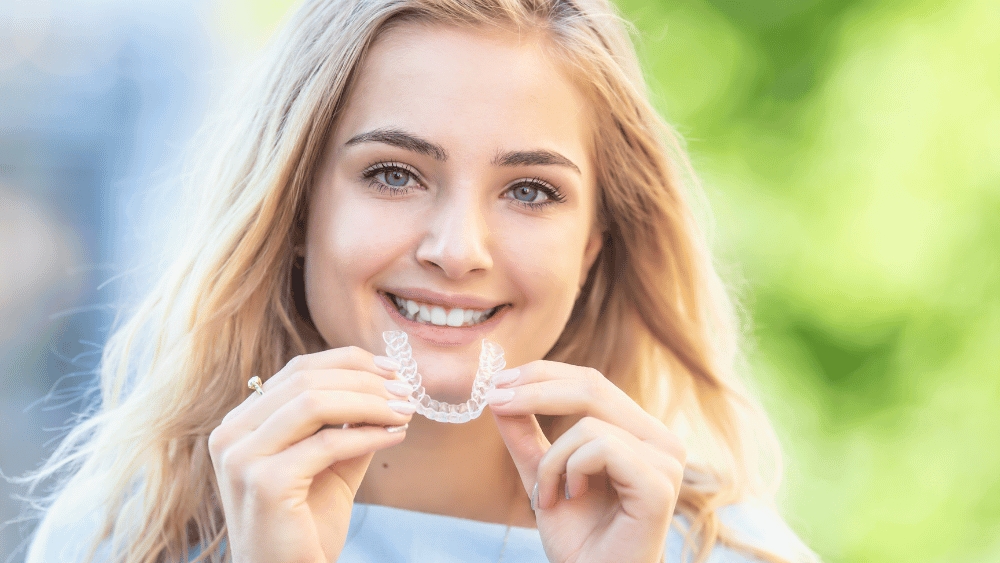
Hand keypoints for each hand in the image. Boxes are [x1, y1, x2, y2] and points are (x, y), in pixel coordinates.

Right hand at [208, 347, 414, 562]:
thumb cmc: (306, 524)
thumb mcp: (330, 463)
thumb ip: (348, 424)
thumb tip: (388, 386)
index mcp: (240, 423)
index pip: (297, 370)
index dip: (349, 362)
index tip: (393, 370)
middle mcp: (230, 434)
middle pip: (306, 379)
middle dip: (365, 380)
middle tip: (407, 390)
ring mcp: (241, 458)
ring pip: (315, 403)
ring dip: (370, 402)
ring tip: (405, 411)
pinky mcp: (264, 483)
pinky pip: (327, 443)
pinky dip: (368, 434)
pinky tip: (395, 436)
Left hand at [487, 361, 685, 562]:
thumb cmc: (578, 539)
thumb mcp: (543, 475)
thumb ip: (526, 436)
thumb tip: (499, 392)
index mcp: (640, 433)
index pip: (592, 383)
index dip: (544, 375)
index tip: (499, 382)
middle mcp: (661, 441)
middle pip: (593, 386)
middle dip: (535, 390)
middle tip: (496, 401)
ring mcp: (666, 462)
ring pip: (589, 423)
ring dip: (552, 460)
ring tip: (548, 496)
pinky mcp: (659, 484)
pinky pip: (601, 448)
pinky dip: (571, 470)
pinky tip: (571, 497)